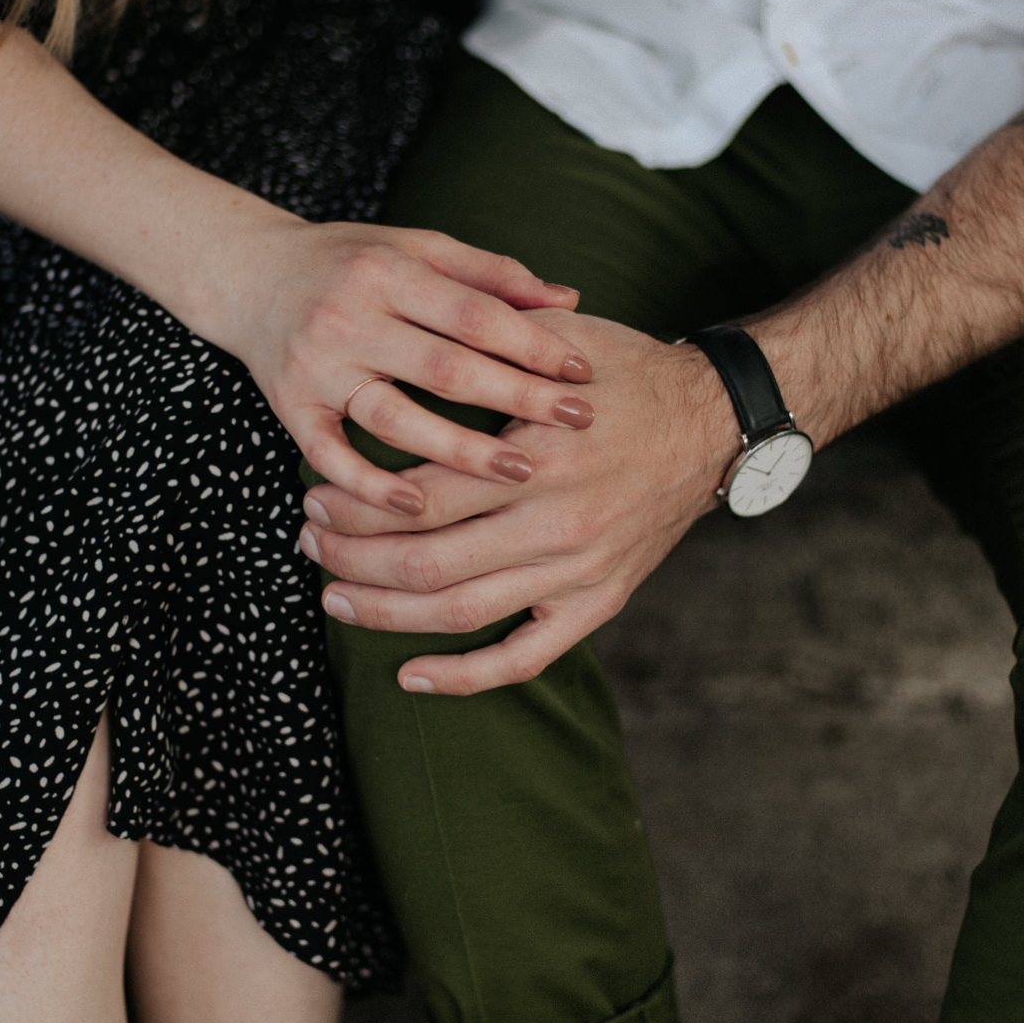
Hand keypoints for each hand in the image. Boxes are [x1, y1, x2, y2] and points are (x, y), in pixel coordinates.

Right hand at [207, 220, 601, 515]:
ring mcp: (316, 366)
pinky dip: (370, 485)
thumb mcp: (416, 247)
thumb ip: (490, 274)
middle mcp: (349, 317)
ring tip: (519, 472)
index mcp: (388, 272)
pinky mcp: (289, 406)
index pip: (474, 314)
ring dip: (459, 450)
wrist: (247, 273)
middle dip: (517, 397)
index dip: (533, 343)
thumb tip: (569, 298)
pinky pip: (330, 455)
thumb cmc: (350, 261)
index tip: (583, 373)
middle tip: (576, 424)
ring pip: (395, 418)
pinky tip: (416, 506)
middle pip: (445, 367)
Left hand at [295, 311, 739, 694]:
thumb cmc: (626, 373)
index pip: (417, 495)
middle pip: (423, 560)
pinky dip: (463, 676)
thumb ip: (484, 353)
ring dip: (384, 612)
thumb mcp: (557, 346)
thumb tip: (397, 359)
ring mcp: (578, 571)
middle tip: (308, 545)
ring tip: (334, 599)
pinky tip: (410, 674)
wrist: (715, 421)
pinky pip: (523, 658)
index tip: (313, 497)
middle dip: (350, 559)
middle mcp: (556, 522)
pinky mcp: (598, 602)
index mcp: (538, 455)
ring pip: (459, 612)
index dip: (353, 505)